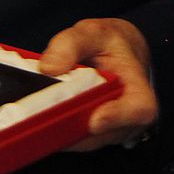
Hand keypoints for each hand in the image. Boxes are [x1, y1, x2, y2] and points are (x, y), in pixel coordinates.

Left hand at [37, 18, 157, 150]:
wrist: (117, 53)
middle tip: (42, 121)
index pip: (139, 109)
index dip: (118, 117)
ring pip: (85, 141)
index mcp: (137, 89)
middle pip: (103, 133)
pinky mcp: (93, 137)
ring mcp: (111, 131)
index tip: (93, 120)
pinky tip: (35, 122)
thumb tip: (48, 69)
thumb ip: (71, 44)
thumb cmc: (108, 43)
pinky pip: (75, 140)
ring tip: (34, 121)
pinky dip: (56, 133)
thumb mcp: (92, 32)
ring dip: (60, 133)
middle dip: (72, 129)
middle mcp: (129, 118)